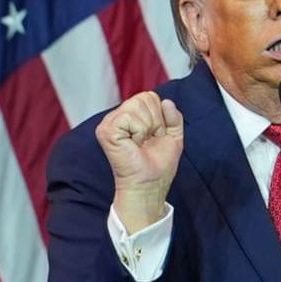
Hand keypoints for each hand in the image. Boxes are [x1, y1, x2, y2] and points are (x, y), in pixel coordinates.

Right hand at [95, 92, 184, 231]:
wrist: (149, 185)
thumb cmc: (157, 166)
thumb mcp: (173, 137)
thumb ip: (174, 117)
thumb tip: (167, 102)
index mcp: (131, 116)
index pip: (150, 97)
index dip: (160, 117)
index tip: (156, 136)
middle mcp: (118, 116)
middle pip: (145, 97)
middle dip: (155, 121)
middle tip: (148, 141)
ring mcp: (110, 122)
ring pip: (137, 104)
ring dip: (147, 127)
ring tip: (141, 143)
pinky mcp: (106, 130)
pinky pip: (129, 116)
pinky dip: (138, 131)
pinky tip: (133, 144)